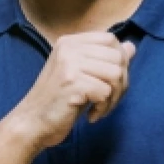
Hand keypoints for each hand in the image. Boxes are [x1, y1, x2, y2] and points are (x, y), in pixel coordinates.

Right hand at [11, 32, 135, 149]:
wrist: (31, 123)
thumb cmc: (57, 101)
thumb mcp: (81, 75)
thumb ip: (105, 60)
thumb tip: (131, 46)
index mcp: (70, 42)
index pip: (111, 40)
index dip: (120, 62)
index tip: (110, 83)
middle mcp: (69, 48)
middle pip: (118, 57)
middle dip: (121, 84)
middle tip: (107, 101)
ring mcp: (69, 64)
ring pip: (116, 75)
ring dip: (113, 98)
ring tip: (100, 109)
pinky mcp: (72, 82)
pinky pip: (106, 92)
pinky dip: (103, 108)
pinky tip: (90, 116)